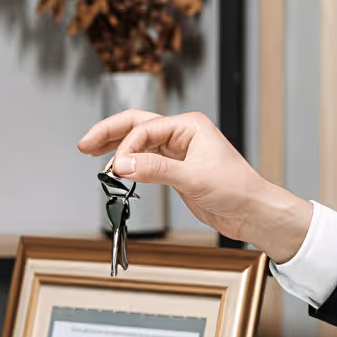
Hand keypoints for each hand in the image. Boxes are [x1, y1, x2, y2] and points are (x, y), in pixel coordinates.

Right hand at [76, 109, 314, 262]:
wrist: (252, 211)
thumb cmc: (236, 189)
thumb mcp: (192, 178)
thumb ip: (155, 170)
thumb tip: (123, 164)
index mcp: (189, 125)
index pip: (145, 128)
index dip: (126, 147)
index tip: (115, 169)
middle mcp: (182, 134)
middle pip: (136, 126)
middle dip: (110, 134)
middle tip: (84, 145)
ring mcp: (178, 152)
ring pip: (139, 143)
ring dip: (116, 147)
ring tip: (91, 153)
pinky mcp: (176, 170)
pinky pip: (146, 161)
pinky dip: (129, 165)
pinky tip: (116, 170)